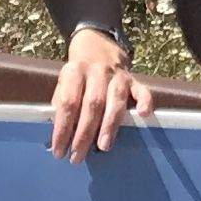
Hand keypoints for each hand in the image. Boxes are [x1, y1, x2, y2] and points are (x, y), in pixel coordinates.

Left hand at [49, 27, 153, 160]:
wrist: (96, 43)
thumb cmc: (78, 73)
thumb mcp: (64, 82)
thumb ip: (62, 104)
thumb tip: (55, 136)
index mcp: (74, 71)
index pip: (68, 102)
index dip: (62, 128)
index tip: (59, 150)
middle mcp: (97, 71)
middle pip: (92, 104)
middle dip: (84, 133)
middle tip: (78, 156)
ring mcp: (117, 75)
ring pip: (115, 100)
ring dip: (109, 125)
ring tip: (103, 146)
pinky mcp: (134, 79)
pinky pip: (142, 90)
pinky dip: (145, 102)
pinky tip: (143, 115)